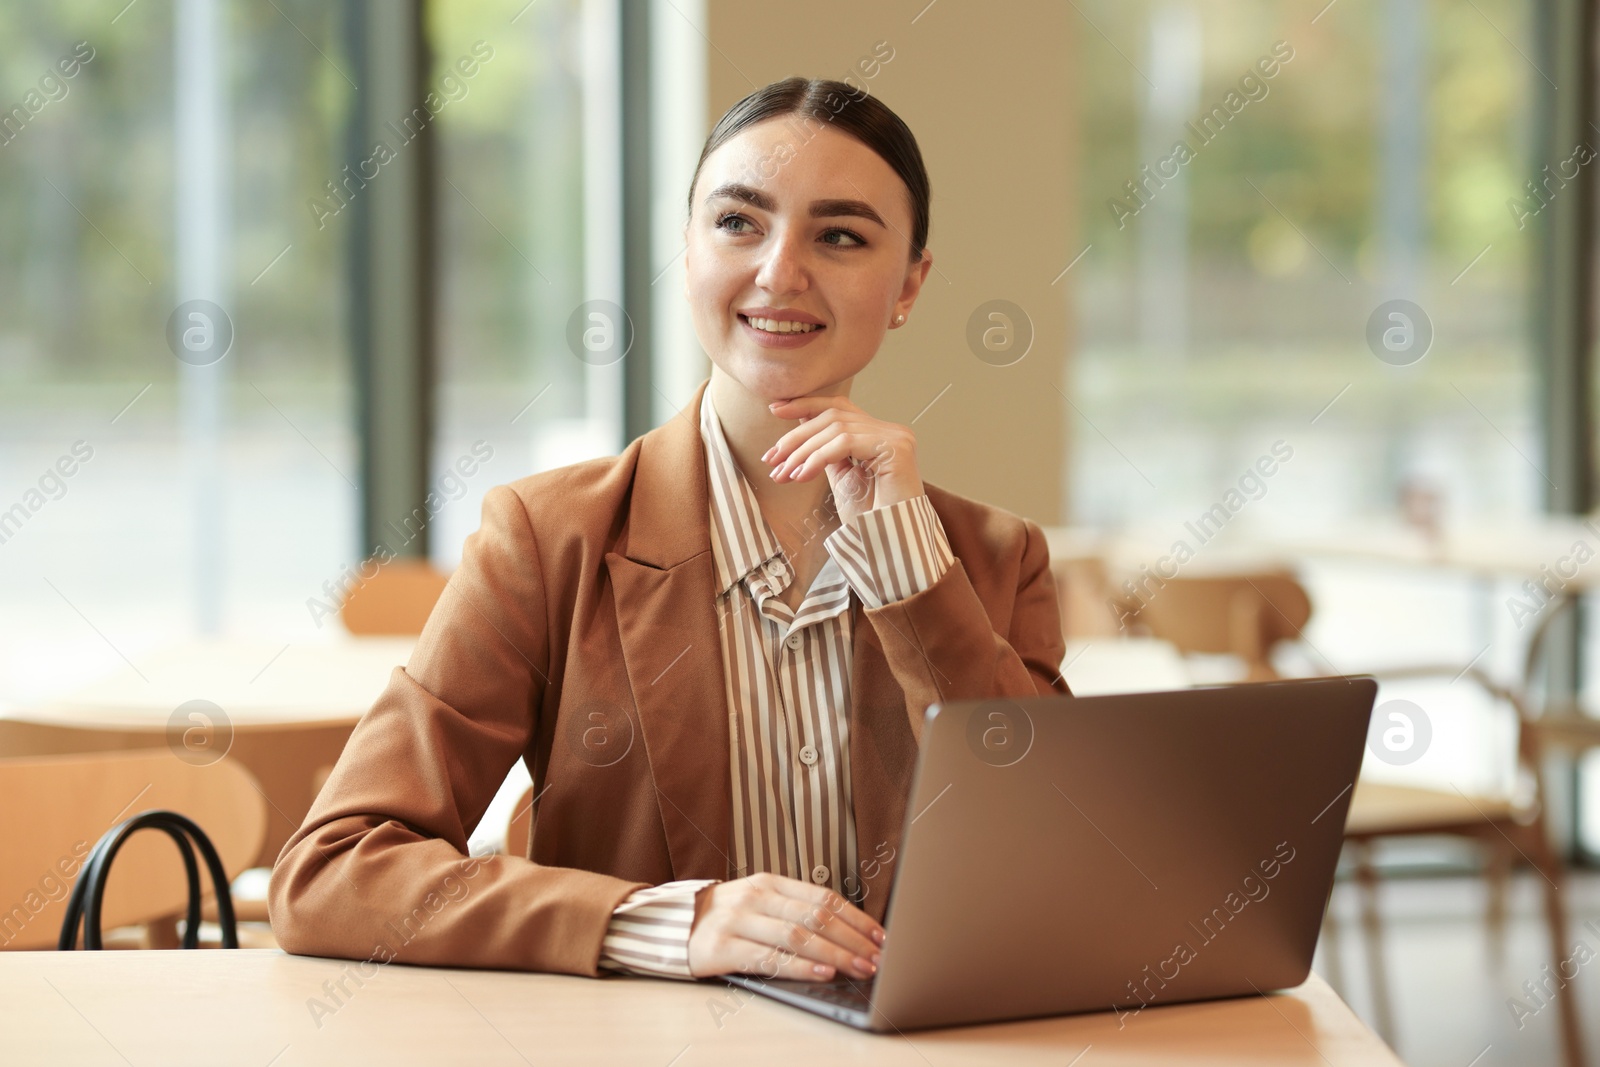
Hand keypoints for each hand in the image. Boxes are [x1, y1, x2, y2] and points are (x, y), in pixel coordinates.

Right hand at [686, 872, 884, 980]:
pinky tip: (822, 973)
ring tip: (860, 968)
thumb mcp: (761, 902)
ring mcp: (737, 921)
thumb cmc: (727, 917)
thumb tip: (847, 934)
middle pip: (815, 917)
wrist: (673, 924)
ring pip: (796, 936)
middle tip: (877, 958)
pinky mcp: (722, 948)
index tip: (880, 937)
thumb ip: (796, 911)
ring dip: (835, 954)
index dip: (856, 918)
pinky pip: (768, 959)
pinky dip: (800, 967)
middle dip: (853, 940)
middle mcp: (755, 897)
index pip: (823, 898)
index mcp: (770, 883)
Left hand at [761, 395, 922, 528]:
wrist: (889, 546)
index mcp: (878, 435)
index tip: (774, 410)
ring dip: (802, 451)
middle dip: (796, 437)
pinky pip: (846, 443)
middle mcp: (891, 431)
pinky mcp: (896, 449)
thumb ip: (826, 451)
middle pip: (834, 417)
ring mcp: (896, 438)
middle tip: (770, 459)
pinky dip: (818, 457)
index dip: (806, 405)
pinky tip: (802, 475)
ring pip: (836, 429)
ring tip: (783, 474)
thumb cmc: (868, 519)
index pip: (839, 408)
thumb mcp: (841, 478)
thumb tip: (801, 425)